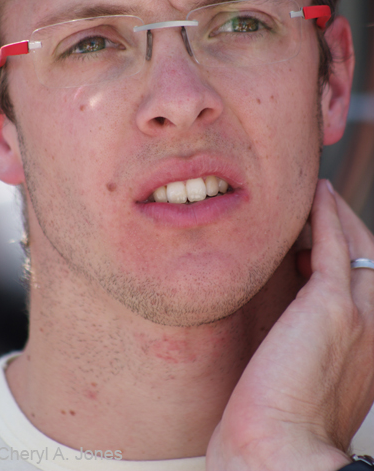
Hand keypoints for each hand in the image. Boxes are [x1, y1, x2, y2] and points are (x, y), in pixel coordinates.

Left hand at [206, 179, 373, 470]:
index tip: (323, 237)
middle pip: (370, 257)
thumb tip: (293, 313)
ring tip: (320, 195)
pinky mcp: (331, 307)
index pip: (368, 281)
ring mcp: (361, 315)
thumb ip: (311, 340)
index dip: (350, 253)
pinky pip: (334, 245)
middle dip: (350, 226)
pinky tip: (317, 196)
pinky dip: (326, 217)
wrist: (277, 450)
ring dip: (339, 216)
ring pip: (357, 245)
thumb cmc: (280, 420)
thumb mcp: (308, 374)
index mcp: (370, 346)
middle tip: (327, 204)